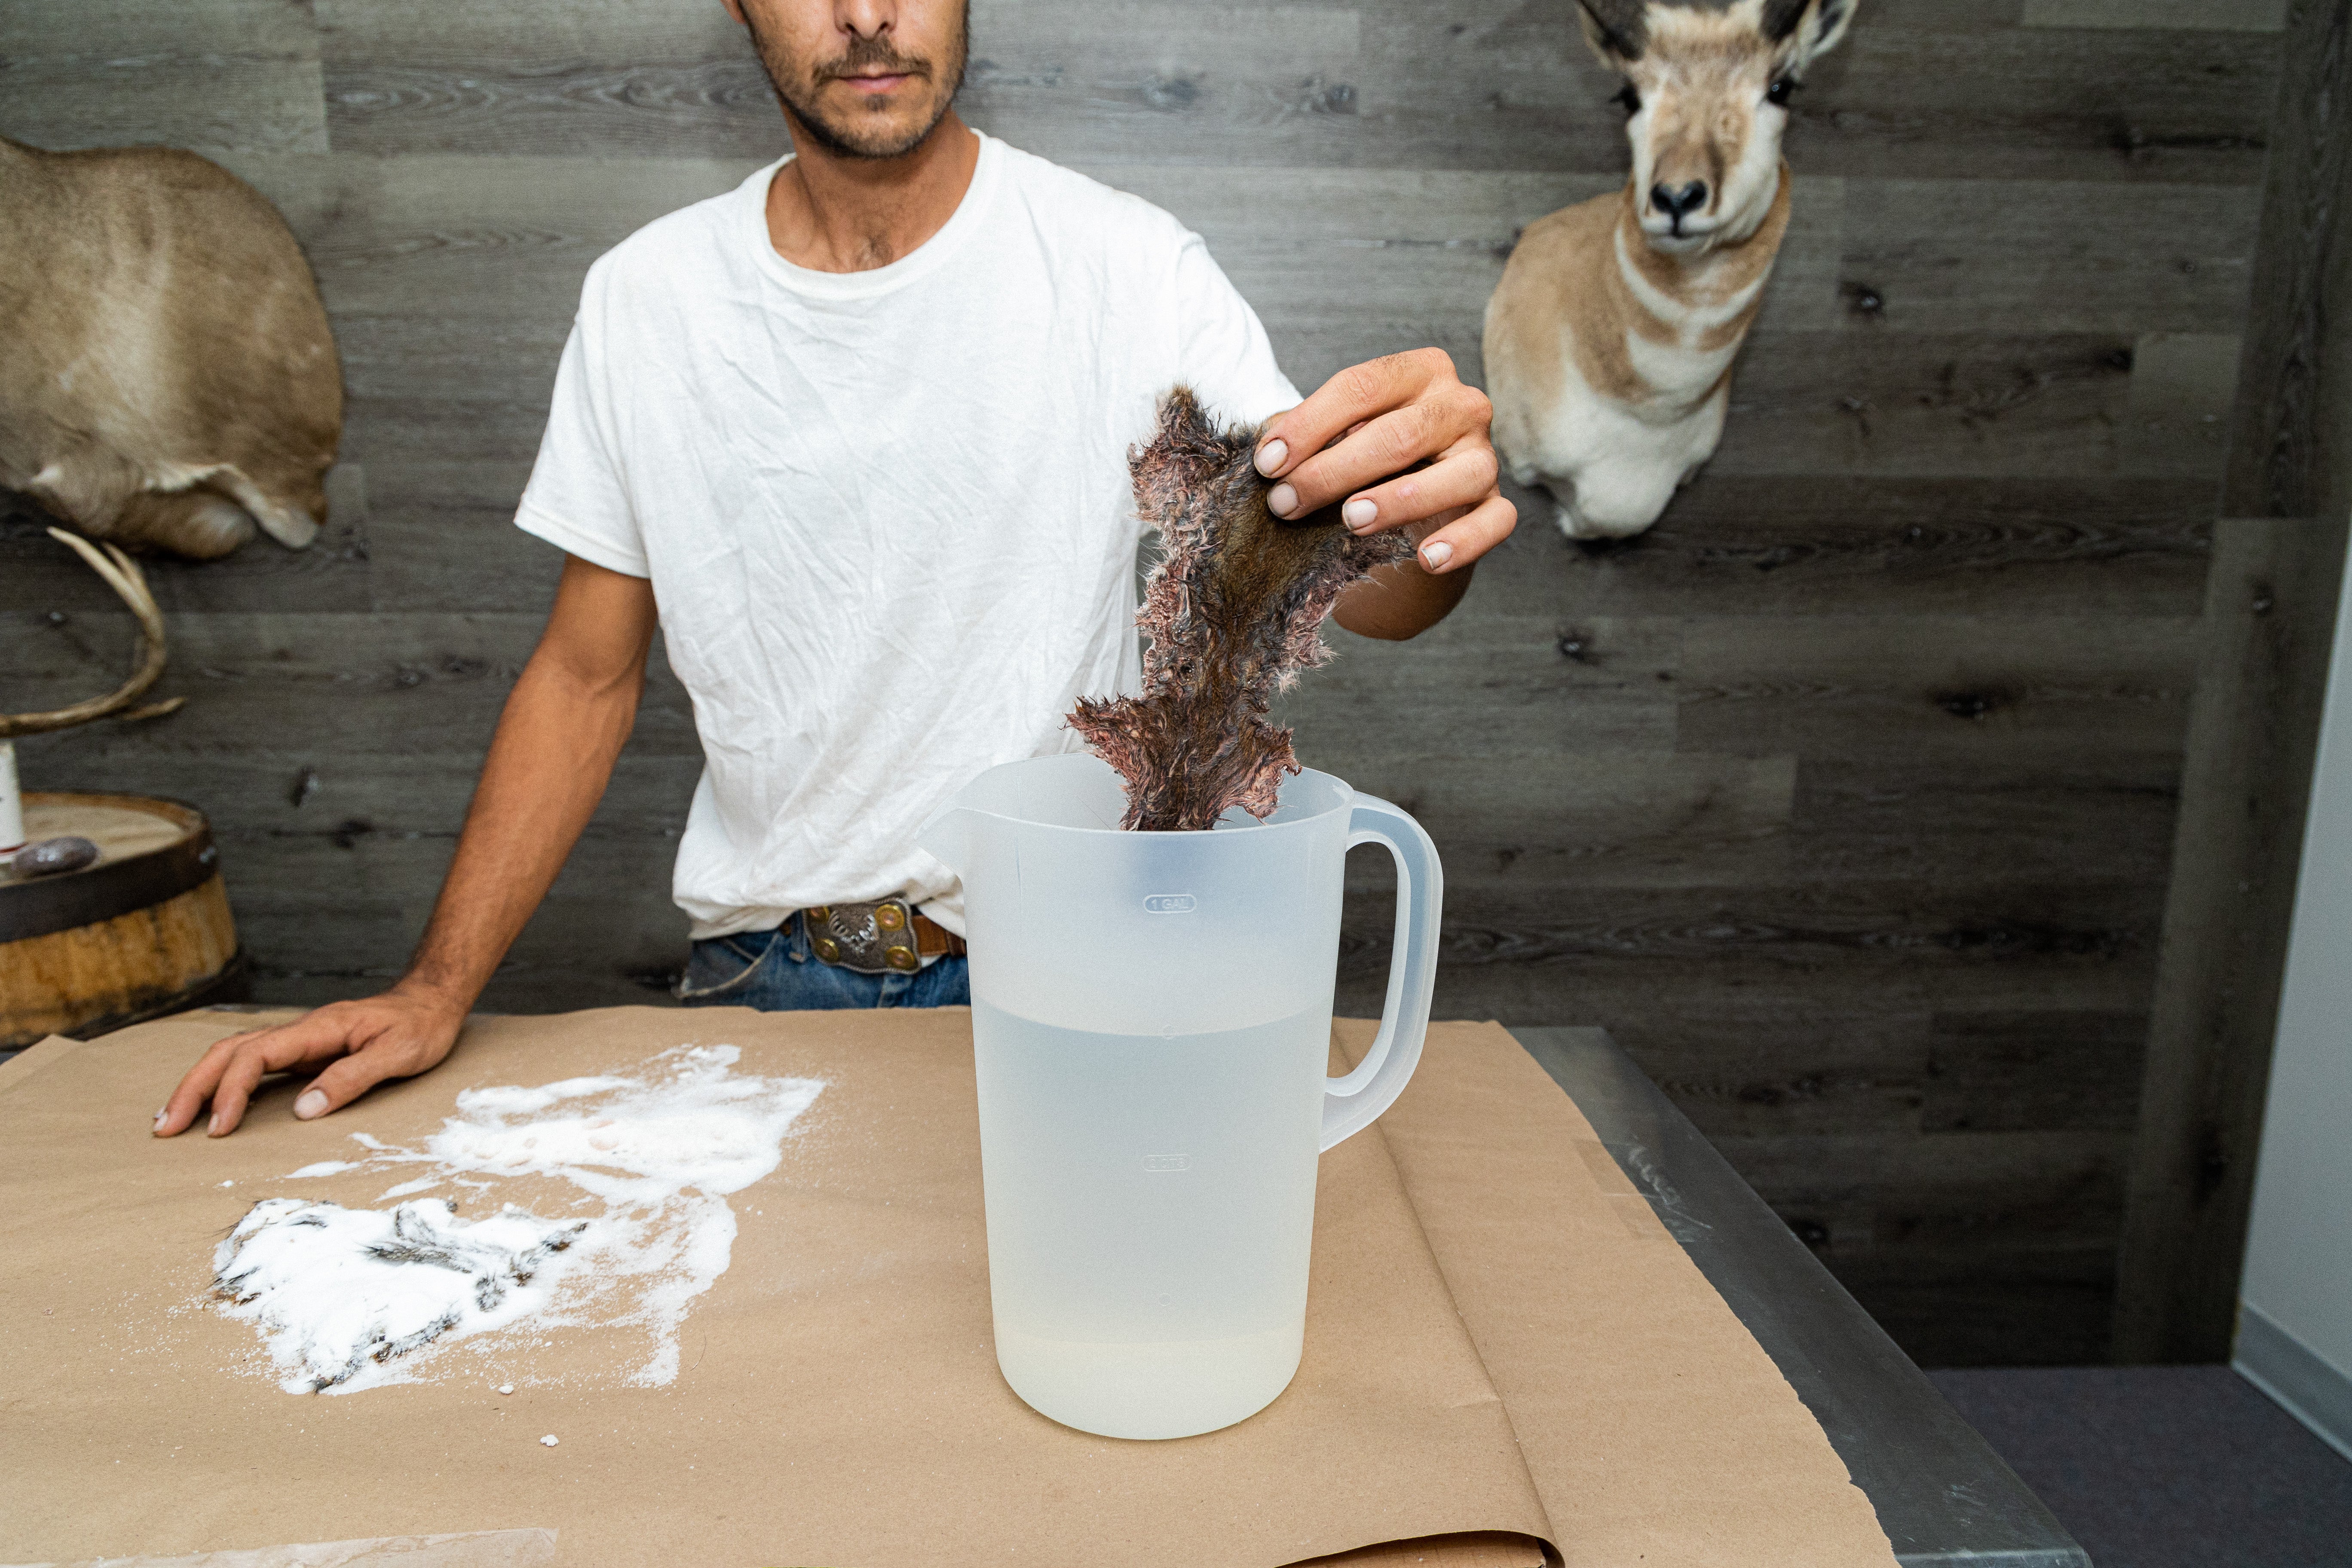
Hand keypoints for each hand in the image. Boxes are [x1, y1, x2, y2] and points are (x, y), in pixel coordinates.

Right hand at [152, 985, 466, 1137]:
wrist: (433, 1001)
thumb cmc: (420, 1027)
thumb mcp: (398, 1053)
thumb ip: (353, 1078)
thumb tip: (303, 1109)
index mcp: (318, 1029)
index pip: (256, 1055)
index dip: (231, 1090)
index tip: (220, 1127)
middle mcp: (300, 1031)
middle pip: (229, 1052)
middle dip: (193, 1088)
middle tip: (166, 1128)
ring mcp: (299, 1041)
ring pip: (234, 1055)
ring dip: (200, 1084)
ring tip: (172, 1120)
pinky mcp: (304, 1052)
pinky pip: (252, 1064)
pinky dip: (225, 1083)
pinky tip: (212, 1106)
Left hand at [1252, 348, 1515, 573]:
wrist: (1405, 506)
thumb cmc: (1361, 459)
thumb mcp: (1330, 436)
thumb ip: (1303, 435)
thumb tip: (1269, 452)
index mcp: (1419, 371)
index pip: (1362, 386)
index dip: (1309, 425)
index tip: (1266, 464)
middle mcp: (1461, 404)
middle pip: (1400, 433)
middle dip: (1334, 470)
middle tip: (1285, 504)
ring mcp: (1484, 454)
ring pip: (1454, 475)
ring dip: (1399, 500)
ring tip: (1351, 521)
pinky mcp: (1496, 503)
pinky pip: (1494, 522)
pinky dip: (1462, 542)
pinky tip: (1425, 559)